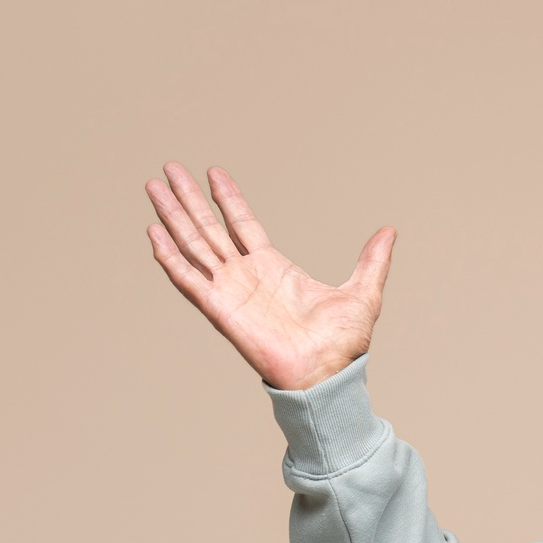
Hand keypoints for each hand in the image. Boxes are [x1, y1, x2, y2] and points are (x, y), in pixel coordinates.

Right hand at [145, 163, 395, 390]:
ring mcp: (230, 290)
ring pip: (193, 243)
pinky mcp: (219, 309)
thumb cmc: (343, 343)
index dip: (228, 197)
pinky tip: (154, 231)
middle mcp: (246, 275)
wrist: (327, 374)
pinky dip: (169, 255)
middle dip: (189, 198)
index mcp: (274, 267)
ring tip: (153, 186)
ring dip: (172, 215)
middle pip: (210, 227)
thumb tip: (390, 231)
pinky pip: (187, 278)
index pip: (243, 223)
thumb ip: (373, 260)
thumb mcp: (363, 292)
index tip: (213, 172)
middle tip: (169, 168)